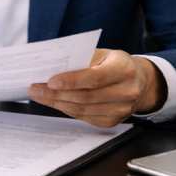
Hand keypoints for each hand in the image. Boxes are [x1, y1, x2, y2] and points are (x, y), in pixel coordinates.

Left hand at [27, 49, 167, 127]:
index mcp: (124, 69)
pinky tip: (54, 102)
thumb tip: (53, 65)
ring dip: (57, 103)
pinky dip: (66, 110)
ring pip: (82, 110)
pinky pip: (85, 117)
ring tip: (39, 95)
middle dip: (56, 94)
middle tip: (35, 89)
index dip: (71, 81)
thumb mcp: (104, 54)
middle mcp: (126, 92)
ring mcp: (121, 110)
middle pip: (85, 97)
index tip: (50, 80)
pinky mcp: (113, 121)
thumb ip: (82, 58)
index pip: (94, 78)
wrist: (140, 82)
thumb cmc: (116, 64)